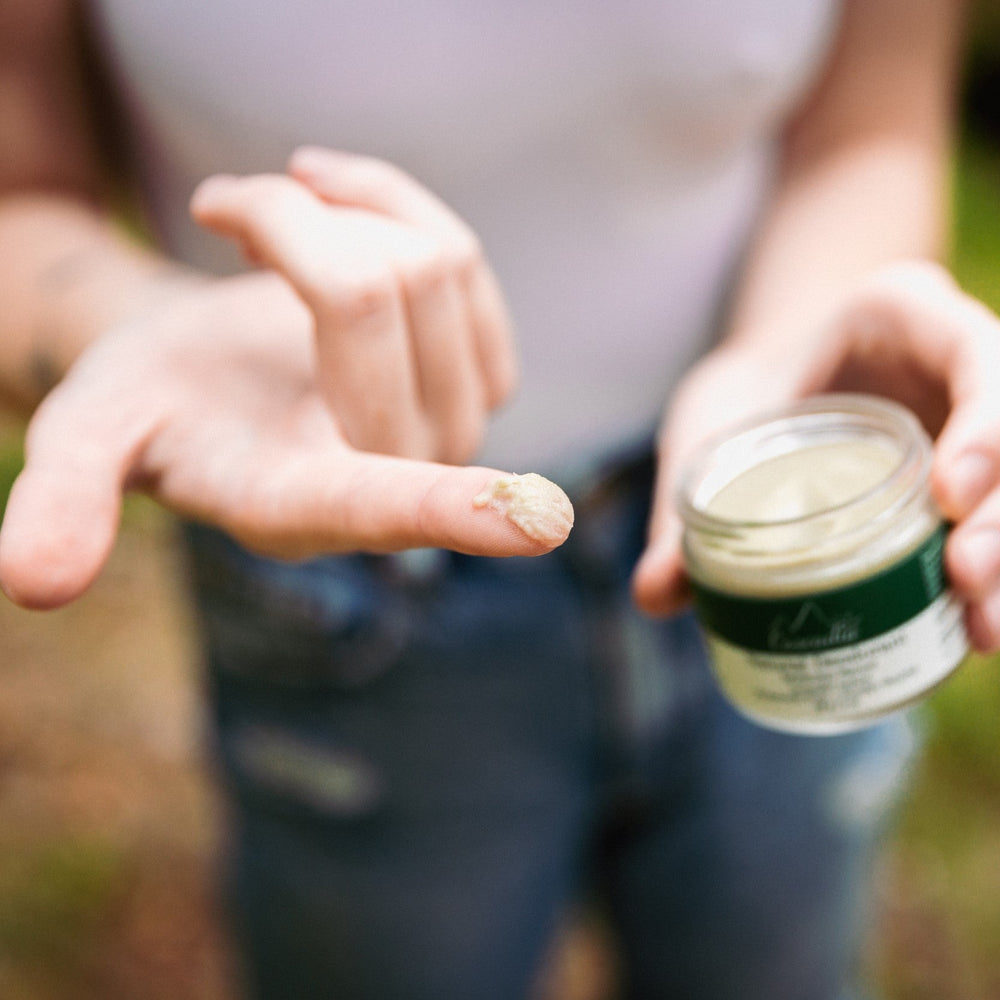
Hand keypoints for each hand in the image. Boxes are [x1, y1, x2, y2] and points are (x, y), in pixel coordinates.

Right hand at [0, 153, 570, 610]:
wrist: (214, 361)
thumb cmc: (152, 398)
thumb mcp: (90, 436)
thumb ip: (67, 499)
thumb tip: (28, 582)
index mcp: (303, 505)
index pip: (384, 507)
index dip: (457, 511)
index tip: (541, 524)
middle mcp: (395, 474)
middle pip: (377, 292)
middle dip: (285, 221)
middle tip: (225, 210)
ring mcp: (456, 424)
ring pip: (430, 260)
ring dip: (332, 207)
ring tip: (273, 212)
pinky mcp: (486, 369)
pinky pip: (460, 250)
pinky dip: (385, 204)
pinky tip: (340, 213)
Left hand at [633, 260, 999, 652]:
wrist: (766, 387)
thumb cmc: (741, 398)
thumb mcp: (706, 430)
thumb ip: (679, 511)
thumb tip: (652, 596)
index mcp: (899, 311)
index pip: (975, 352)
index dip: (984, 425)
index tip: (946, 497)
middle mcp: (953, 360)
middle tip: (967, 583)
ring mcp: (969, 416)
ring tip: (980, 634)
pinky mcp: (969, 472)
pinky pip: (993, 514)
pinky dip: (991, 571)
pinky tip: (967, 633)